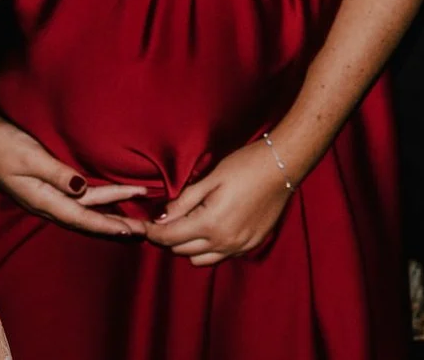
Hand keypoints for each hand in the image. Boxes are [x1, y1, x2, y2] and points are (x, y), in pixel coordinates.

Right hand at [0, 105, 145, 238]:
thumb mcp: (30, 157)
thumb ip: (56, 173)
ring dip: (109, 215)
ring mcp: (45, 195)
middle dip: (116, 226)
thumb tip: (82, 189)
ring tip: (134, 220)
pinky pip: (78, 199)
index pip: (84, 218)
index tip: (134, 230)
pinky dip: (97, 202)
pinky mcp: (45, 185)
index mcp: (43, 200)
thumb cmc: (2, 145)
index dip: (110, 225)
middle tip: (145, 231)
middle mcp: (46, 203)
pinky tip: (108, 201)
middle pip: (88, 219)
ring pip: (84, 210)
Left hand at [146, 141, 293, 265]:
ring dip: (188, 246)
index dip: (151, 233)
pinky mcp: (252, 244)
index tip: (140, 226)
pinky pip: (221, 256)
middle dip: (168, 238)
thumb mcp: (210, 179)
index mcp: (210, 224)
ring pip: (199, 259)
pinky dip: (210, 248)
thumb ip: (183, 202)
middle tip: (164, 221)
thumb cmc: (245, 166)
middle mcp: (224, 242)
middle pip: (181, 251)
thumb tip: (160, 219)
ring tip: (188, 225)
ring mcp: (239, 246)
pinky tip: (212, 228)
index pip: (169, 238)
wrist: (283, 164)